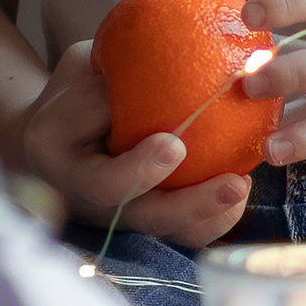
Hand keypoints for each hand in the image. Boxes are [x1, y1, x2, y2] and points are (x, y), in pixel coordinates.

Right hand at [19, 39, 255, 250]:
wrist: (62, 129)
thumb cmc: (74, 90)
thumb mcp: (78, 74)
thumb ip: (108, 77)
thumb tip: (159, 72)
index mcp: (68, 169)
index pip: (103, 183)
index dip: (138, 171)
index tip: (174, 146)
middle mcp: (95, 206)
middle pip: (147, 219)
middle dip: (193, 206)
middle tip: (233, 185)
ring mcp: (124, 217)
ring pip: (172, 233)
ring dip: (213, 216)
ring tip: (243, 186)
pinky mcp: (151, 219)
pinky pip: (188, 229)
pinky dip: (219, 215)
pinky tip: (243, 185)